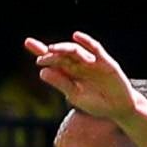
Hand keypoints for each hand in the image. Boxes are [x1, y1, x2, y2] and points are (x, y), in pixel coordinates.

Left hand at [22, 32, 137, 121]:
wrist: (118, 109)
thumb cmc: (96, 103)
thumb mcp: (75, 96)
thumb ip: (61, 84)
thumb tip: (42, 72)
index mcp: (69, 73)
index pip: (52, 60)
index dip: (41, 51)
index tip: (28, 42)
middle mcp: (78, 64)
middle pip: (61, 53)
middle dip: (50, 51)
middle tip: (41, 55)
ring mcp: (92, 62)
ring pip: (75, 51)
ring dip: (63, 49)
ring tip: (52, 50)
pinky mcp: (105, 62)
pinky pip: (95, 48)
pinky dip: (86, 42)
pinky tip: (76, 37)